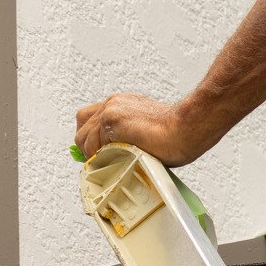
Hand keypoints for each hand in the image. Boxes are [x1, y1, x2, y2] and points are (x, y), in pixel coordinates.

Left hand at [74, 92, 214, 167]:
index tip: (97, 154)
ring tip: (114, 162)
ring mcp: (110, 110)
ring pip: (83, 138)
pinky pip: (91, 145)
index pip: (90, 119)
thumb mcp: (143, 132)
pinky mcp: (110, 118)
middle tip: (102, 160)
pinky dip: (99, 157)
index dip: (90, 139)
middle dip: (88, 147)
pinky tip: (118, 159)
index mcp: (121, 105)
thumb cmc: (174, 134)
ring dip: (95, 154)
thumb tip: (112, 156)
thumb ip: (125, 137)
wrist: (185, 129)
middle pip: (81, 126)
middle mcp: (112, 103)